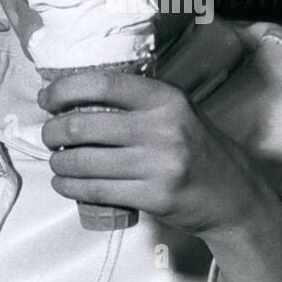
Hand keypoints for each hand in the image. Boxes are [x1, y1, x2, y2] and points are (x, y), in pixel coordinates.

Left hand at [38, 71, 281, 242]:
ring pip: (82, 162)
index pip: (102, 84)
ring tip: (56, 162)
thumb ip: (135, 102)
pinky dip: (68, 187)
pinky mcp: (153, 197)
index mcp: (165, 99)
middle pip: (81, 126)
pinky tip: (64, 183)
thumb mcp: (176, 113)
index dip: (64, 90)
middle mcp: (162, 128)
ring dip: (57, 163)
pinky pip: (94, 190)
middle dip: (51, 132)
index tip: (46, 99)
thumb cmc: (196, 149)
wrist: (234, 196)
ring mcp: (158, 165)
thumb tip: (72, 95)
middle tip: (48, 136)